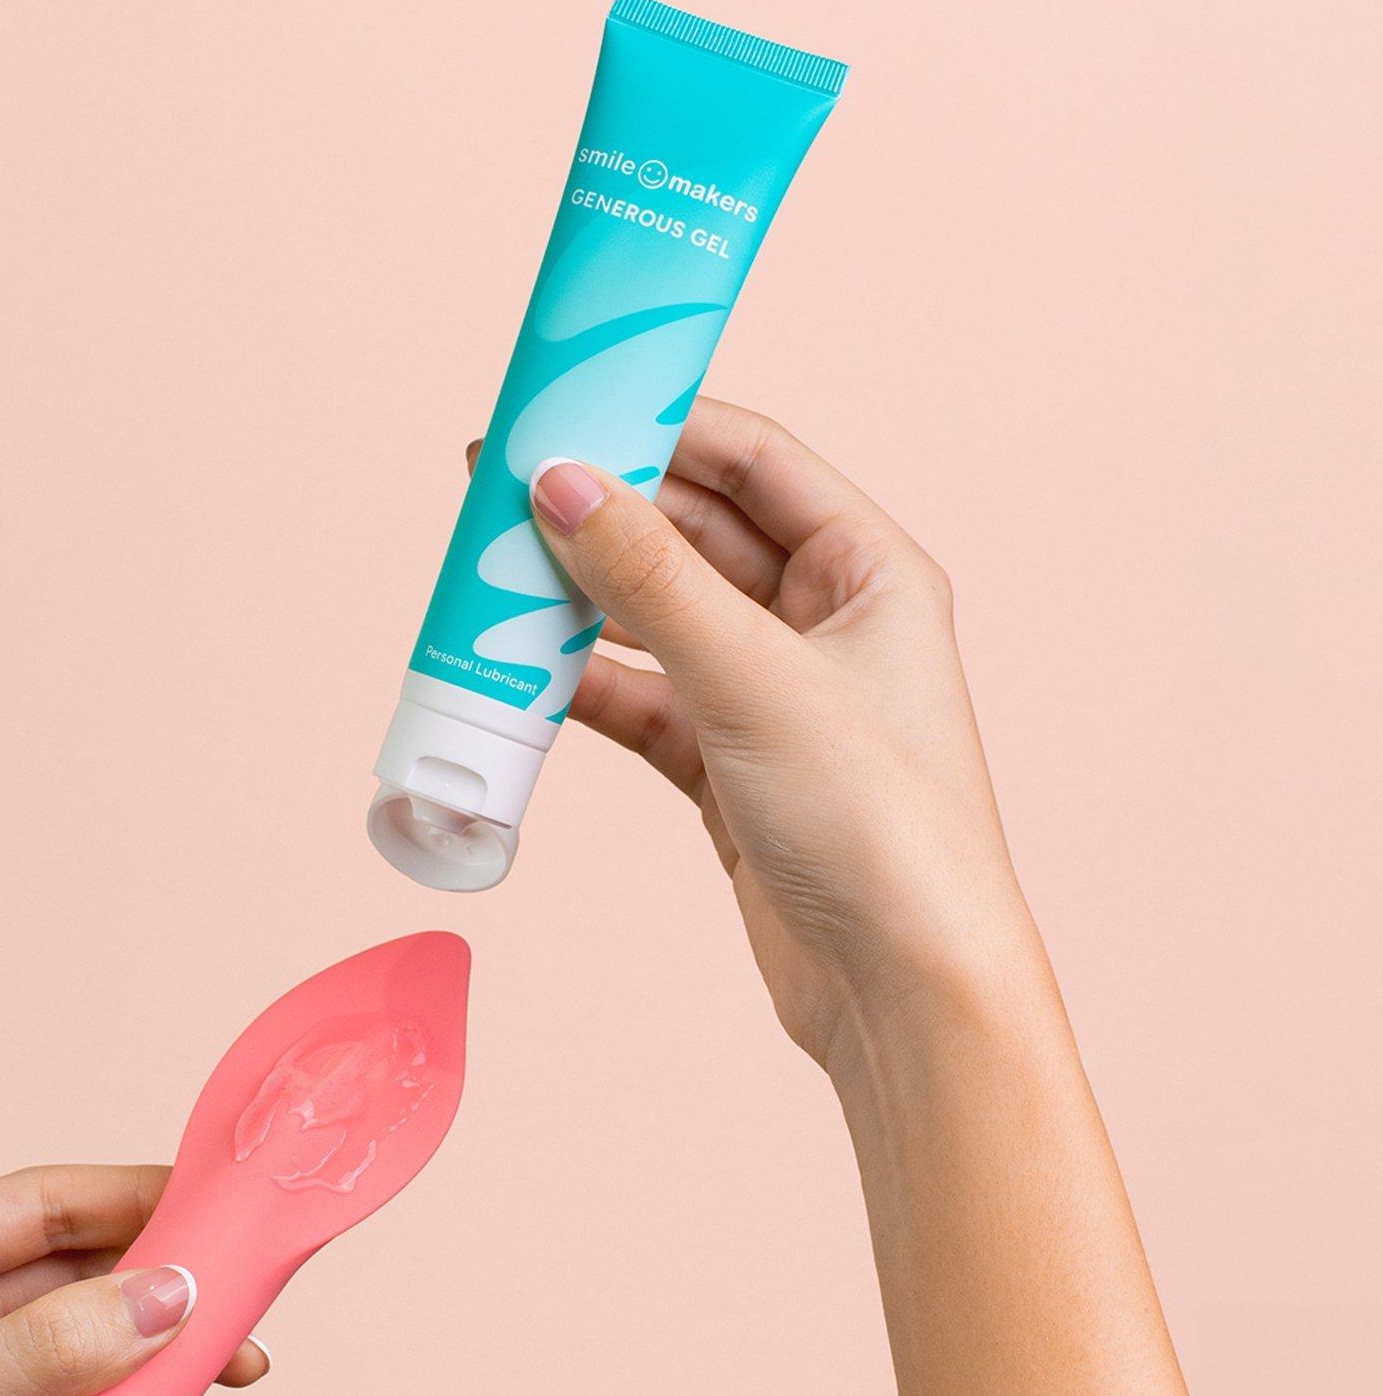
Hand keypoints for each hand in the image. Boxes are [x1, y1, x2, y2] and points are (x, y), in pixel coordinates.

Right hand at [509, 403, 1042, 1066]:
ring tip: (494, 579)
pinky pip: (643, 701)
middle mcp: (825, 623)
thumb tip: (559, 482)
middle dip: (603, 516)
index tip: (565, 408)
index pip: (752, 459)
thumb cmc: (876, 822)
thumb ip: (648, 577)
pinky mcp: (730, 768)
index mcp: (869, 571)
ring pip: (659, 620)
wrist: (902, 987)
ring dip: (582, 602)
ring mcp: (772, 698)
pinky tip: (524, 675)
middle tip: (501, 495)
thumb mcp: (752, 677)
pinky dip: (585, 686)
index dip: (658, 425)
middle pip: (693, 536)